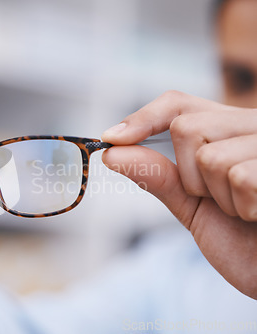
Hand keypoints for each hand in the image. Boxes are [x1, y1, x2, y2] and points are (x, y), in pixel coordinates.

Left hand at [101, 90, 256, 298]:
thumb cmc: (240, 239)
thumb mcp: (191, 206)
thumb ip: (158, 176)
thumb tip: (112, 152)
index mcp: (227, 130)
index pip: (177, 105)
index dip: (142, 118)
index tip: (111, 139)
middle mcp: (250, 126)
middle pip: (185, 127)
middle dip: (188, 175)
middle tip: (217, 200)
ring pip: (210, 156)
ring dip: (219, 196)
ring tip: (245, 210)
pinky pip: (240, 177)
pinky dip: (244, 206)